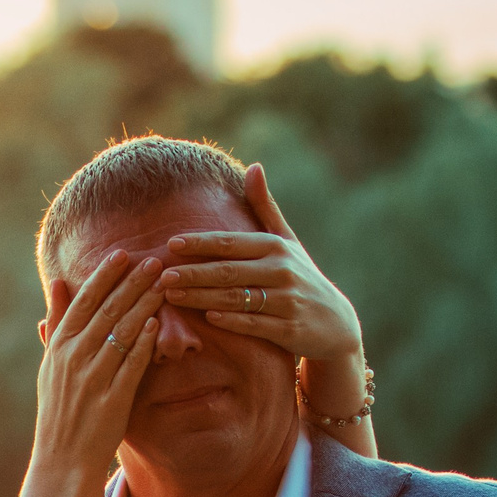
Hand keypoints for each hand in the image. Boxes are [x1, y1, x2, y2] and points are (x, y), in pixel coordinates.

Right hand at [30, 249, 162, 482]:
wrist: (62, 461)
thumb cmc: (59, 411)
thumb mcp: (50, 364)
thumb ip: (58, 323)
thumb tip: (60, 282)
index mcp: (58, 348)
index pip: (82, 302)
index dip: (103, 276)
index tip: (122, 253)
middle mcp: (73, 359)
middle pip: (106, 311)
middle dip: (132, 283)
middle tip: (154, 259)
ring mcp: (92, 379)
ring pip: (121, 332)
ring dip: (143, 304)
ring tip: (164, 283)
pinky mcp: (111, 400)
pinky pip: (129, 365)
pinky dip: (142, 342)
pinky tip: (157, 324)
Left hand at [157, 163, 365, 413]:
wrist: (334, 323)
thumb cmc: (301, 277)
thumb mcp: (286, 241)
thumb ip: (265, 207)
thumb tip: (254, 166)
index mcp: (275, 247)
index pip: (231, 242)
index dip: (201, 242)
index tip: (171, 243)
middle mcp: (282, 270)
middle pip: (228, 271)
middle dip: (194, 272)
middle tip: (162, 274)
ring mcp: (286, 301)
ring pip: (237, 298)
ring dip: (202, 297)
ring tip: (172, 295)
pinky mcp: (289, 329)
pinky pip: (256, 325)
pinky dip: (232, 321)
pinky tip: (208, 319)